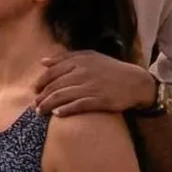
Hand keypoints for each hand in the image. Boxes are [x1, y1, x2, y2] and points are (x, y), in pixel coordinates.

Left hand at [37, 50, 154, 116]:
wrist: (136, 82)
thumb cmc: (110, 69)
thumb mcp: (89, 57)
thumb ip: (65, 58)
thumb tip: (42, 62)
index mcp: (78, 61)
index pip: (51, 73)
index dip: (40, 83)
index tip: (35, 91)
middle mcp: (83, 73)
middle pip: (54, 86)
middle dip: (42, 97)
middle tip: (35, 105)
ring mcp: (91, 87)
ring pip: (62, 96)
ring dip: (48, 105)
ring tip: (40, 112)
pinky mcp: (100, 100)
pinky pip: (78, 106)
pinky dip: (65, 110)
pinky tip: (57, 114)